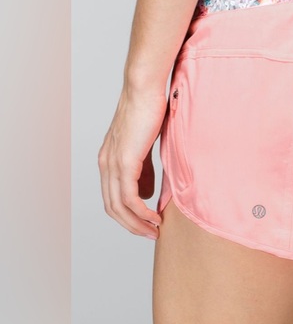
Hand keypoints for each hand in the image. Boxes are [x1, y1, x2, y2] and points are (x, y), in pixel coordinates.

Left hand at [98, 88, 166, 239]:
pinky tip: (154, 216)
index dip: (128, 216)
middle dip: (131, 225)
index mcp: (108, 160)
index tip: (146, 224)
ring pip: (118, 206)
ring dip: (136, 223)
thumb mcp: (145, 145)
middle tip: (150, 234)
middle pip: (112, 208)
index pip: (112, 198)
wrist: (144, 89)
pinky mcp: (124, 161)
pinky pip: (129, 196)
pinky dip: (141, 212)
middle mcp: (105, 164)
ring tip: (155, 230)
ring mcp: (112, 163)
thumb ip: (144, 169)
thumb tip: (146, 191)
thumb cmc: (148, 111)